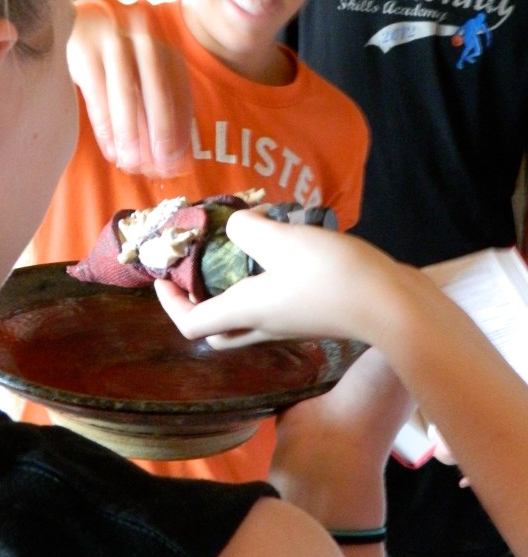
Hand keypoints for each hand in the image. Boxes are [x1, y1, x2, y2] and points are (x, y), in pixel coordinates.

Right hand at [67, 0, 192, 176]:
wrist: (83, 25)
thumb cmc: (120, 64)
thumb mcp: (145, 78)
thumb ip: (158, 110)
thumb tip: (173, 157)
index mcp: (166, 54)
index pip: (179, 94)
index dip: (180, 129)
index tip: (178, 161)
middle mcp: (144, 45)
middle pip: (157, 91)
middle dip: (160, 131)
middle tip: (160, 166)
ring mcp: (114, 46)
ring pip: (125, 95)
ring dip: (130, 134)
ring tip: (131, 163)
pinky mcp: (86, 54)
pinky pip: (98, 97)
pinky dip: (105, 127)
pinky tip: (110, 150)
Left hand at [155, 208, 426, 348]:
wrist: (392, 305)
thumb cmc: (332, 274)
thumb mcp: (281, 239)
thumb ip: (248, 228)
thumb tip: (237, 225)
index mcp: (246, 311)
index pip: (190, 324)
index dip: (169, 303)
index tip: (162, 278)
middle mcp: (263, 326)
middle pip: (217, 331)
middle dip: (197, 306)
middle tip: (195, 275)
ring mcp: (290, 326)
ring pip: (246, 320)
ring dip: (231, 294)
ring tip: (236, 254)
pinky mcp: (313, 317)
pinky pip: (274, 307)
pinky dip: (262, 285)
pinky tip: (278, 252)